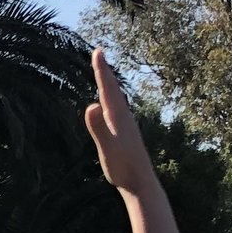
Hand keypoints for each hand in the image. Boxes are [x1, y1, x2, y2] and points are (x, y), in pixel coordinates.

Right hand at [83, 49, 157, 195]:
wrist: (141, 181)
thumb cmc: (122, 167)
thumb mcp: (106, 147)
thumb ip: (98, 127)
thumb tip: (90, 106)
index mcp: (117, 116)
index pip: (107, 88)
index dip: (101, 69)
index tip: (97, 51)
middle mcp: (123, 116)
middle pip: (112, 89)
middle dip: (104, 71)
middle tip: (99, 54)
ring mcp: (126, 125)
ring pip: (116, 98)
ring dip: (108, 84)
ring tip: (103, 75)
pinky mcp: (125, 133)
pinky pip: (116, 109)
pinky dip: (110, 100)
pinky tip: (109, 105)